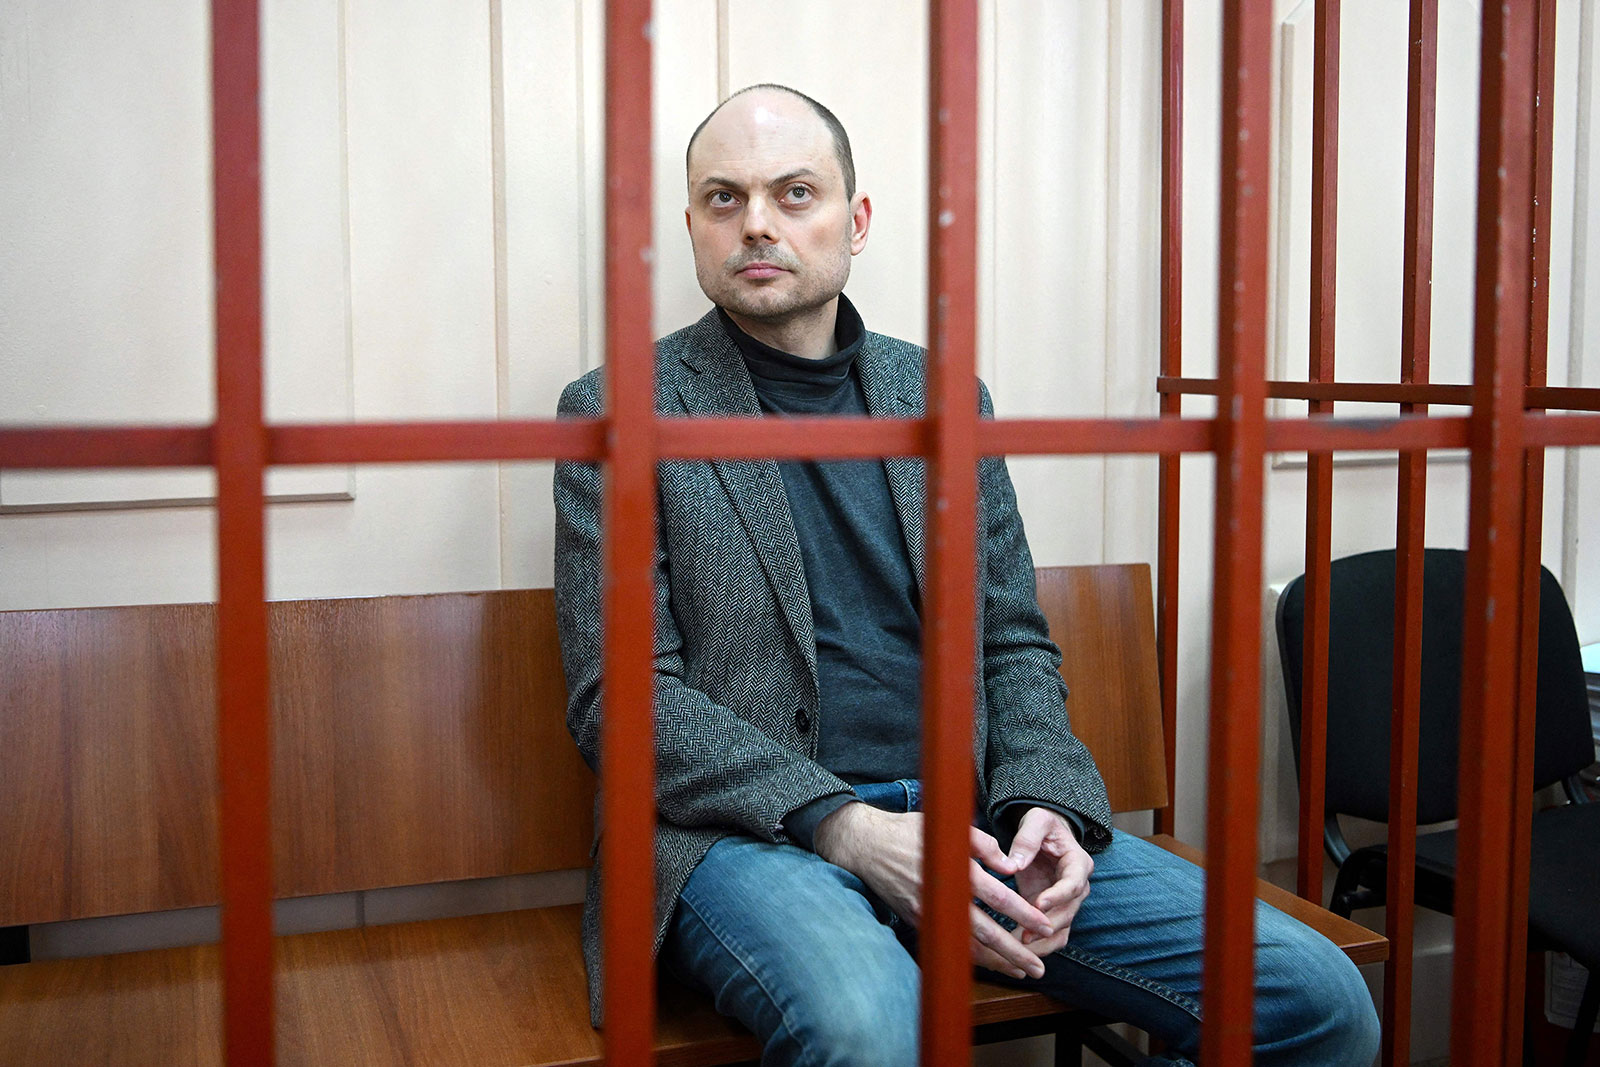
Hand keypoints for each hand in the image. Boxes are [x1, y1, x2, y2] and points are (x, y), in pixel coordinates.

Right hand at [813, 802, 1053, 978]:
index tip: (1045, 925)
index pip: (996, 897)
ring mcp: (928, 914)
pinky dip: (972, 956)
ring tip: (1022, 971)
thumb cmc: (909, 831)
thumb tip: (1009, 865)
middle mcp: (942, 897)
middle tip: (1040, 967)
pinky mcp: (919, 921)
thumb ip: (982, 845)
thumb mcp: (949, 827)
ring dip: (996, 961)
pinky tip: (991, 962)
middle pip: (985, 932)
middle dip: (1015, 951)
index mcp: (954, 870)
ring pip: (967, 945)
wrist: (865, 846)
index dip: (1023, 913)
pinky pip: (950, 943)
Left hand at [1004, 807, 1093, 957]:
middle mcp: (1078, 886)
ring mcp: (1066, 902)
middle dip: (1047, 926)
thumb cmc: (1043, 825)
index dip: (1057, 896)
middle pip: (1068, 912)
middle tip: (1024, 936)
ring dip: (1043, 943)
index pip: (1073, 884)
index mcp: (1078, 863)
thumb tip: (1015, 864)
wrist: (1045, 835)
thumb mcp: (1036, 821)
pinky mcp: (1053, 912)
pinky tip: (1016, 950)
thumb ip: (1027, 839)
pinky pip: (1050, 935)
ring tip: (1018, 949)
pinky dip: (1037, 946)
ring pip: (1062, 930)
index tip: (1038, 905)